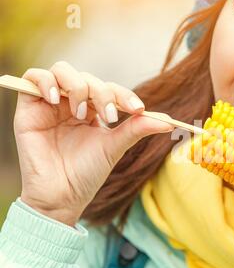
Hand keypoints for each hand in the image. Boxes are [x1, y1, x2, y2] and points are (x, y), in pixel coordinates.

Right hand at [15, 61, 173, 226]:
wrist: (61, 196)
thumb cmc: (87, 173)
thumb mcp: (115, 147)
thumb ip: (137, 129)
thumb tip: (170, 121)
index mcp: (93, 111)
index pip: (109, 89)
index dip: (123, 94)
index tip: (138, 109)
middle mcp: (72, 104)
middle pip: (87, 78)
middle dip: (102, 93)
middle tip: (109, 117)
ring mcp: (50, 104)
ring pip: (62, 71)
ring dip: (77, 87)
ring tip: (81, 114)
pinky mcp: (29, 107)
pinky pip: (33, 77)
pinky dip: (46, 82)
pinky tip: (57, 100)